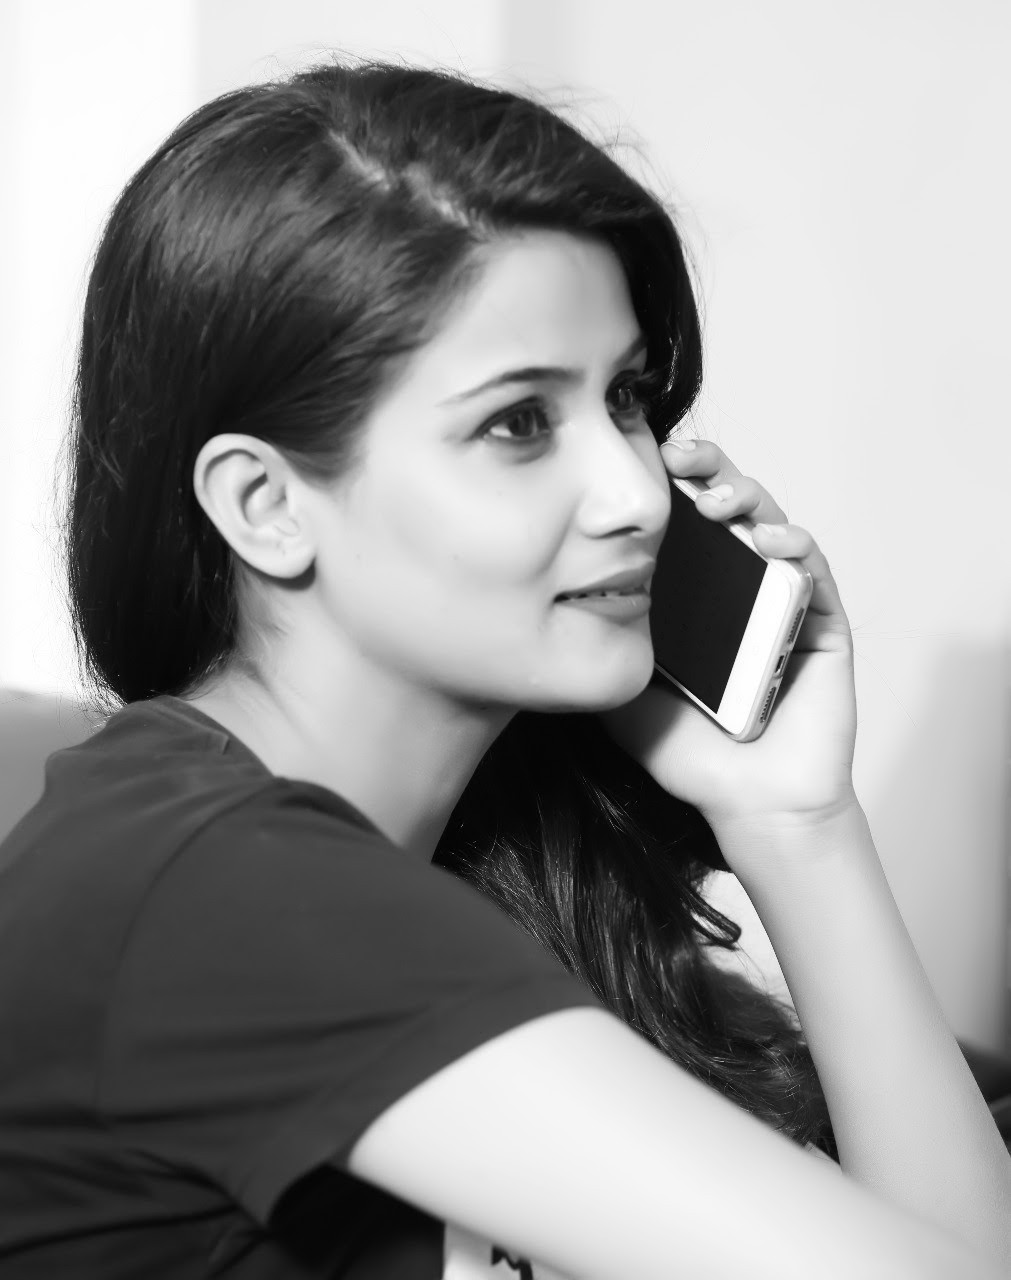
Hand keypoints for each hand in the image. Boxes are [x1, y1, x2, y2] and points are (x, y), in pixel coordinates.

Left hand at [601, 439, 857, 859]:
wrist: (745, 803)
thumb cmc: (688, 753)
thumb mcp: (619, 691)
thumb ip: (595, 650)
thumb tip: (548, 603)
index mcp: (693, 593)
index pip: (681, 521)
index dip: (667, 484)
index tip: (640, 457)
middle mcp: (739, 586)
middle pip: (727, 506)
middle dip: (706, 470)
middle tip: (679, 456)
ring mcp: (782, 601)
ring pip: (771, 524)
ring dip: (747, 498)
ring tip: (716, 500)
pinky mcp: (822, 623)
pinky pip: (814, 572)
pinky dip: (796, 547)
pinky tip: (771, 542)